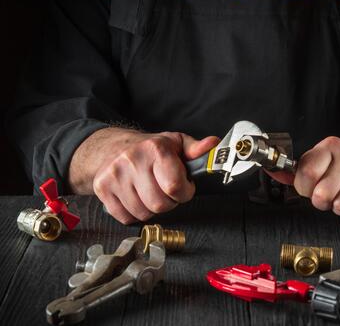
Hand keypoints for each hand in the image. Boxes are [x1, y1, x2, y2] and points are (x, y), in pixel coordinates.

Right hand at [69, 128, 218, 223]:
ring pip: (143, 213)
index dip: (185, 192)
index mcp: (155, 149)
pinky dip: (135, 213)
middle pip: (160, 204)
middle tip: (167, 191)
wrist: (111, 147)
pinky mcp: (102, 188)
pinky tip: (137, 198)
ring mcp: (115, 175)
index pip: (175, 186)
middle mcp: (132, 160)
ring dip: (152, 209)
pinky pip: (126, 217)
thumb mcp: (175, 143)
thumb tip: (214, 144)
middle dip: (170, 202)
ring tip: (152, 193)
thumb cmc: (148, 148)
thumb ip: (196, 149)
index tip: (185, 187)